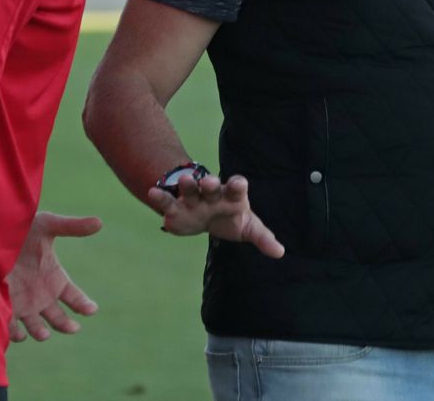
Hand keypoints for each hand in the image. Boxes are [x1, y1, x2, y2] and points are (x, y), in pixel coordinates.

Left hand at [6, 212, 101, 343]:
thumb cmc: (20, 228)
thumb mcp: (47, 225)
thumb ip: (72, 227)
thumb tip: (99, 222)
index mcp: (55, 278)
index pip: (75, 298)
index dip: (84, 305)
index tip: (91, 309)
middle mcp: (41, 295)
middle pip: (59, 318)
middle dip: (66, 325)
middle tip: (73, 327)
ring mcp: (24, 304)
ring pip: (36, 327)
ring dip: (41, 332)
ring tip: (44, 333)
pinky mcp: (4, 307)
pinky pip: (11, 328)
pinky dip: (15, 334)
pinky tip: (20, 334)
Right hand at [146, 173, 284, 259]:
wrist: (205, 218)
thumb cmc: (231, 218)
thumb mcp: (248, 227)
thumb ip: (263, 237)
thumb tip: (280, 252)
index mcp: (232, 196)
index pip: (236, 187)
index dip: (237, 185)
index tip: (238, 184)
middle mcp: (212, 194)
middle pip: (211, 185)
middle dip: (210, 183)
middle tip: (209, 182)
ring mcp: (193, 199)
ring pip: (190, 189)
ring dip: (187, 185)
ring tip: (185, 181)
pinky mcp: (176, 209)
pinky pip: (167, 201)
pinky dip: (160, 197)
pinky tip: (153, 192)